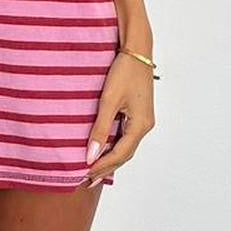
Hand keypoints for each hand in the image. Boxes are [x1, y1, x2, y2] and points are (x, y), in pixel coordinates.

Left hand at [84, 51, 156, 185]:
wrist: (137, 51)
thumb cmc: (124, 72)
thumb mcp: (108, 101)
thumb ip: (100, 129)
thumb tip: (91, 156)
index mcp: (141, 125)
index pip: (120, 154)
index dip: (102, 166)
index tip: (85, 174)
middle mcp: (145, 126)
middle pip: (125, 154)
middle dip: (107, 168)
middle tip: (88, 180)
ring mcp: (143, 120)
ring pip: (126, 147)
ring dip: (110, 159)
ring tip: (93, 171)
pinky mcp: (138, 114)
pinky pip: (126, 137)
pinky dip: (114, 147)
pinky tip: (103, 151)